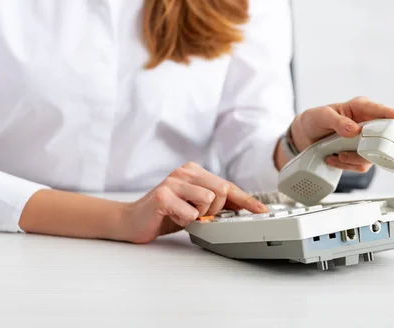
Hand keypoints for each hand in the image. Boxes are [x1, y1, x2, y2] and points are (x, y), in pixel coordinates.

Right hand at [121, 162, 267, 243]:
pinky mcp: (162, 195)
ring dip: (199, 215)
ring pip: (208, 199)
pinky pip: (190, 212)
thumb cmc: (165, 214)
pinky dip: (185, 221)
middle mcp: (185, 172)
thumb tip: (242, 208)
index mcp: (194, 171)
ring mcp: (173, 181)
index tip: (261, 211)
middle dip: (217, 209)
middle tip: (200, 216)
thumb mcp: (194, 206)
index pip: (227, 185)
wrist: (131, 221)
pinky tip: (173, 218)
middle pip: (222, 190)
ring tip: (183, 215)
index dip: (247, 200)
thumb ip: (214, 203)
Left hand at [290, 96, 393, 172]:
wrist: (305, 136)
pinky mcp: (360, 155)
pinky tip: (334, 158)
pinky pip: (361, 164)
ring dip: (354, 157)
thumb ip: (337, 121)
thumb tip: (354, 130)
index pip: (379, 110)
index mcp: (360, 108)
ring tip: (338, 154)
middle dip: (373, 144)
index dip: (391, 113)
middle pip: (383, 135)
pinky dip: (347, 165)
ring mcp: (365, 141)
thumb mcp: (322, 116)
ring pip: (373, 154)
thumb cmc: (315, 120)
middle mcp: (367, 124)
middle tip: (359, 147)